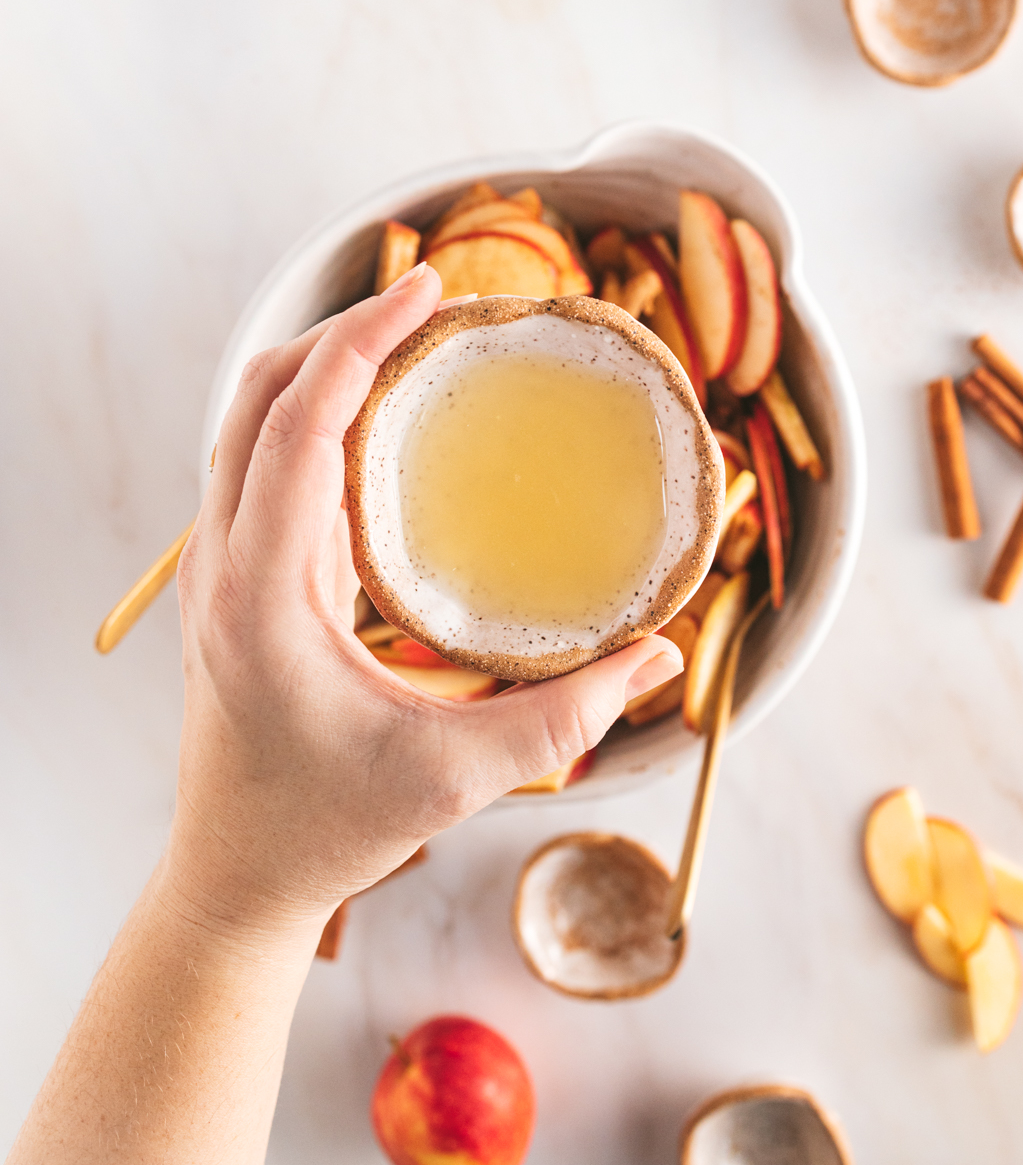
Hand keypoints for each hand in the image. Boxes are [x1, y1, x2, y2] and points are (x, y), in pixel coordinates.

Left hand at [167, 264, 683, 939]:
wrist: (237, 875)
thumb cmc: (329, 828)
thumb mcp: (455, 778)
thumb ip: (565, 718)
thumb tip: (662, 657)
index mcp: (261, 592)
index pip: (298, 422)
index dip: (362, 341)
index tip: (432, 289)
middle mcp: (224, 561)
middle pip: (257, 393)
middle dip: (342, 329)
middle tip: (436, 303)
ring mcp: (218, 565)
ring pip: (250, 419)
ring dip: (323, 364)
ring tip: (414, 339)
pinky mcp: (238, 576)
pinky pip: (264, 460)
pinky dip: (316, 412)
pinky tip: (384, 416)